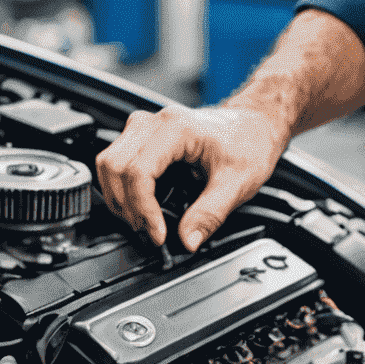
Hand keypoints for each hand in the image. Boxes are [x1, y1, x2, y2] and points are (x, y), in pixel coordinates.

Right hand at [96, 103, 287, 251]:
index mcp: (177, 129)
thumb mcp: (237, 182)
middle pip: (114, 165)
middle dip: (126, 205)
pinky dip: (121, 186)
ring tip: (142, 220)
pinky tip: (139, 204)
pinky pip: (116, 159)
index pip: (138, 171)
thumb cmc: (250, 142)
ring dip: (118, 196)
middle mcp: (155, 122)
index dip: (143, 209)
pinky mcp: (144, 134)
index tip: (158, 233)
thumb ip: (209, 214)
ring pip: (108, 161)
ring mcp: (146, 125)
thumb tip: (186, 241)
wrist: (256, 123)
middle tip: (148, 230)